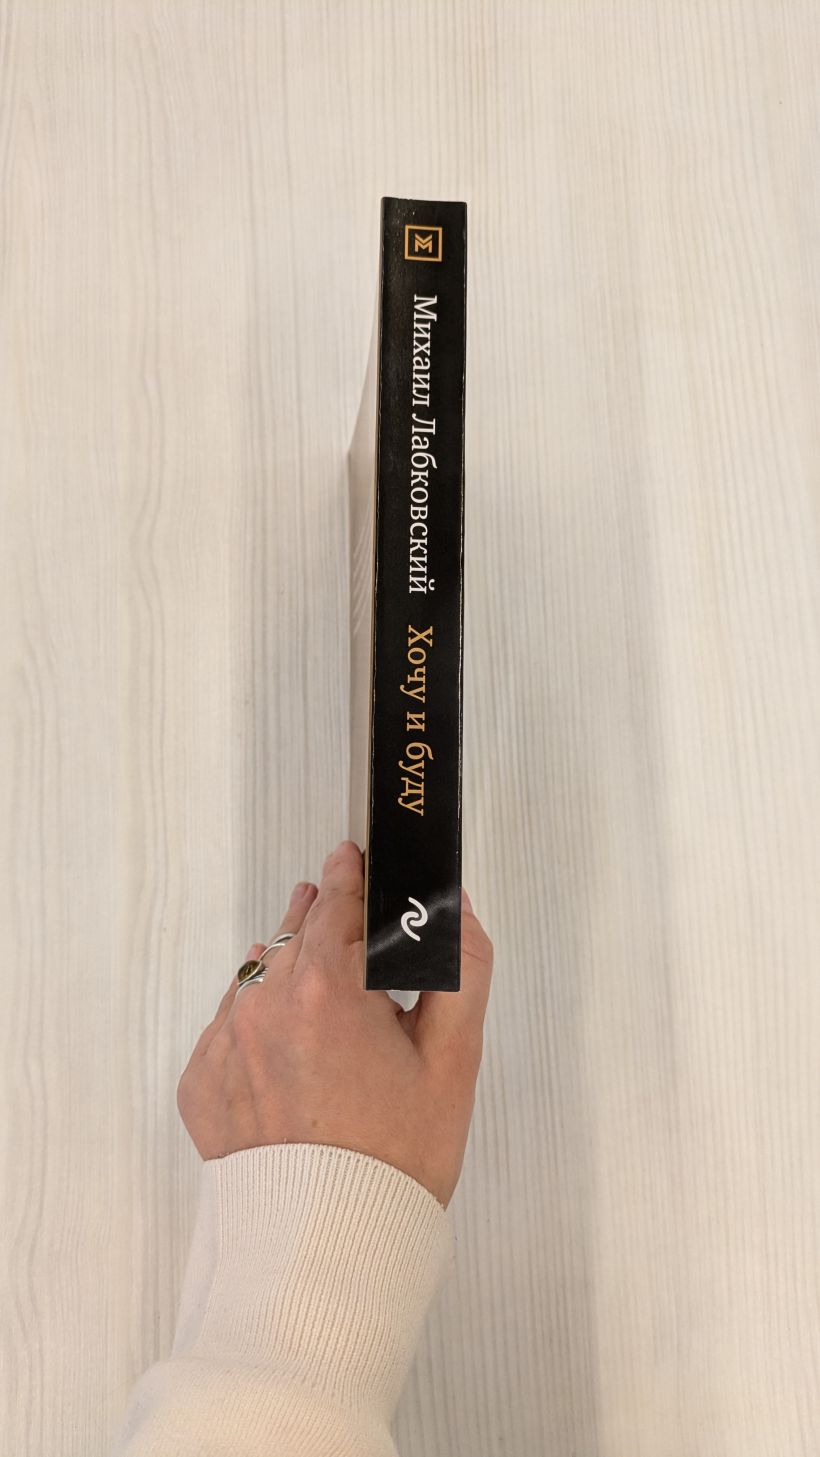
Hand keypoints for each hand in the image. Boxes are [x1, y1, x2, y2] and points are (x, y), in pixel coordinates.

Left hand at [176, 840, 493, 1209]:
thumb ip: (461, 968)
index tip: (354, 854)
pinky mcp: (199, 1086)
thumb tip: (456, 910)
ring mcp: (223, 1046)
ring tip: (325, 1001)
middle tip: (343, 917)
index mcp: (325, 989)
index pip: (336, 902)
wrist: (328, 1250)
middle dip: (321, 921)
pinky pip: (230, 1032)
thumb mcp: (452, 1060)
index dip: (351, 875)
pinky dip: (259, 1030)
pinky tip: (293, 1057)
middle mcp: (262, 1006)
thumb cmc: (395, 1159)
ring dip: (289, 977)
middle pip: (293, 937)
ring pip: (259, 981)